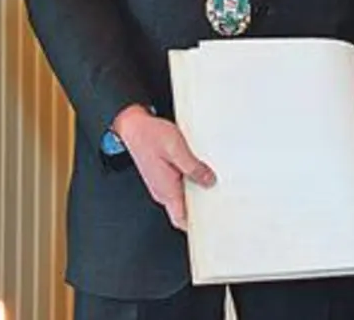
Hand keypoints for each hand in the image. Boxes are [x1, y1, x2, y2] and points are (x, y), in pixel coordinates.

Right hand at [114, 105, 215, 230]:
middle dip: (201, 209)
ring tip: (214, 186)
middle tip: (220, 203)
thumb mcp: (177, 149)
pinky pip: (179, 186)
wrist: (132, 126)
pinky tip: (201, 174)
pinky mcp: (163, 176)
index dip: (196, 226)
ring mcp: (161, 184)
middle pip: (184, 210)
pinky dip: (191, 184)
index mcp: (166, 189)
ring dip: (197, 194)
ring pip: (183, 198)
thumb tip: (209, 181)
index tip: (212, 225)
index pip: (181, 219)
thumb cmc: (150, 136)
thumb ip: (193, 168)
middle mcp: (162, 191)